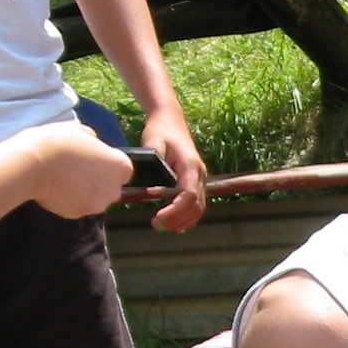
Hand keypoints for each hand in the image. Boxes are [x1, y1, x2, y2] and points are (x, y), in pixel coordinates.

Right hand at [15, 121, 132, 218]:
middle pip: (110, 186)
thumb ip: (92, 141)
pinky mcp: (77, 215)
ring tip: (63, 178)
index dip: (107, 162)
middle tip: (76, 168)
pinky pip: (77, 206)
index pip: (122, 167)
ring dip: (84, 191)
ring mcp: (96, 206)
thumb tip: (91, 145)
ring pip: (94, 199)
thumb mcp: (79, 130)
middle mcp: (113, 190)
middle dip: (98, 180)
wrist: (31, 165)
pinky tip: (55, 188)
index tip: (92, 158)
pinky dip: (69, 200)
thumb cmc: (58, 142)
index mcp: (120, 167)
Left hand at [141, 112, 206, 233]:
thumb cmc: (161, 130)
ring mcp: (200, 179)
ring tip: (163, 226)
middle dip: (177, 219)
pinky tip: (175, 225)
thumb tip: (147, 186)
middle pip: (196, 206)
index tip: (157, 217)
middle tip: (156, 225)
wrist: (170, 120)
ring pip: (199, 208)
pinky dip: (187, 217)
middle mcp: (200, 175)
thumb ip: (153, 163)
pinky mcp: (195, 182)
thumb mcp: (153, 143)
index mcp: (190, 166)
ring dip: (183, 221)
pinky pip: (196, 205)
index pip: (188, 195)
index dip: (175, 210)